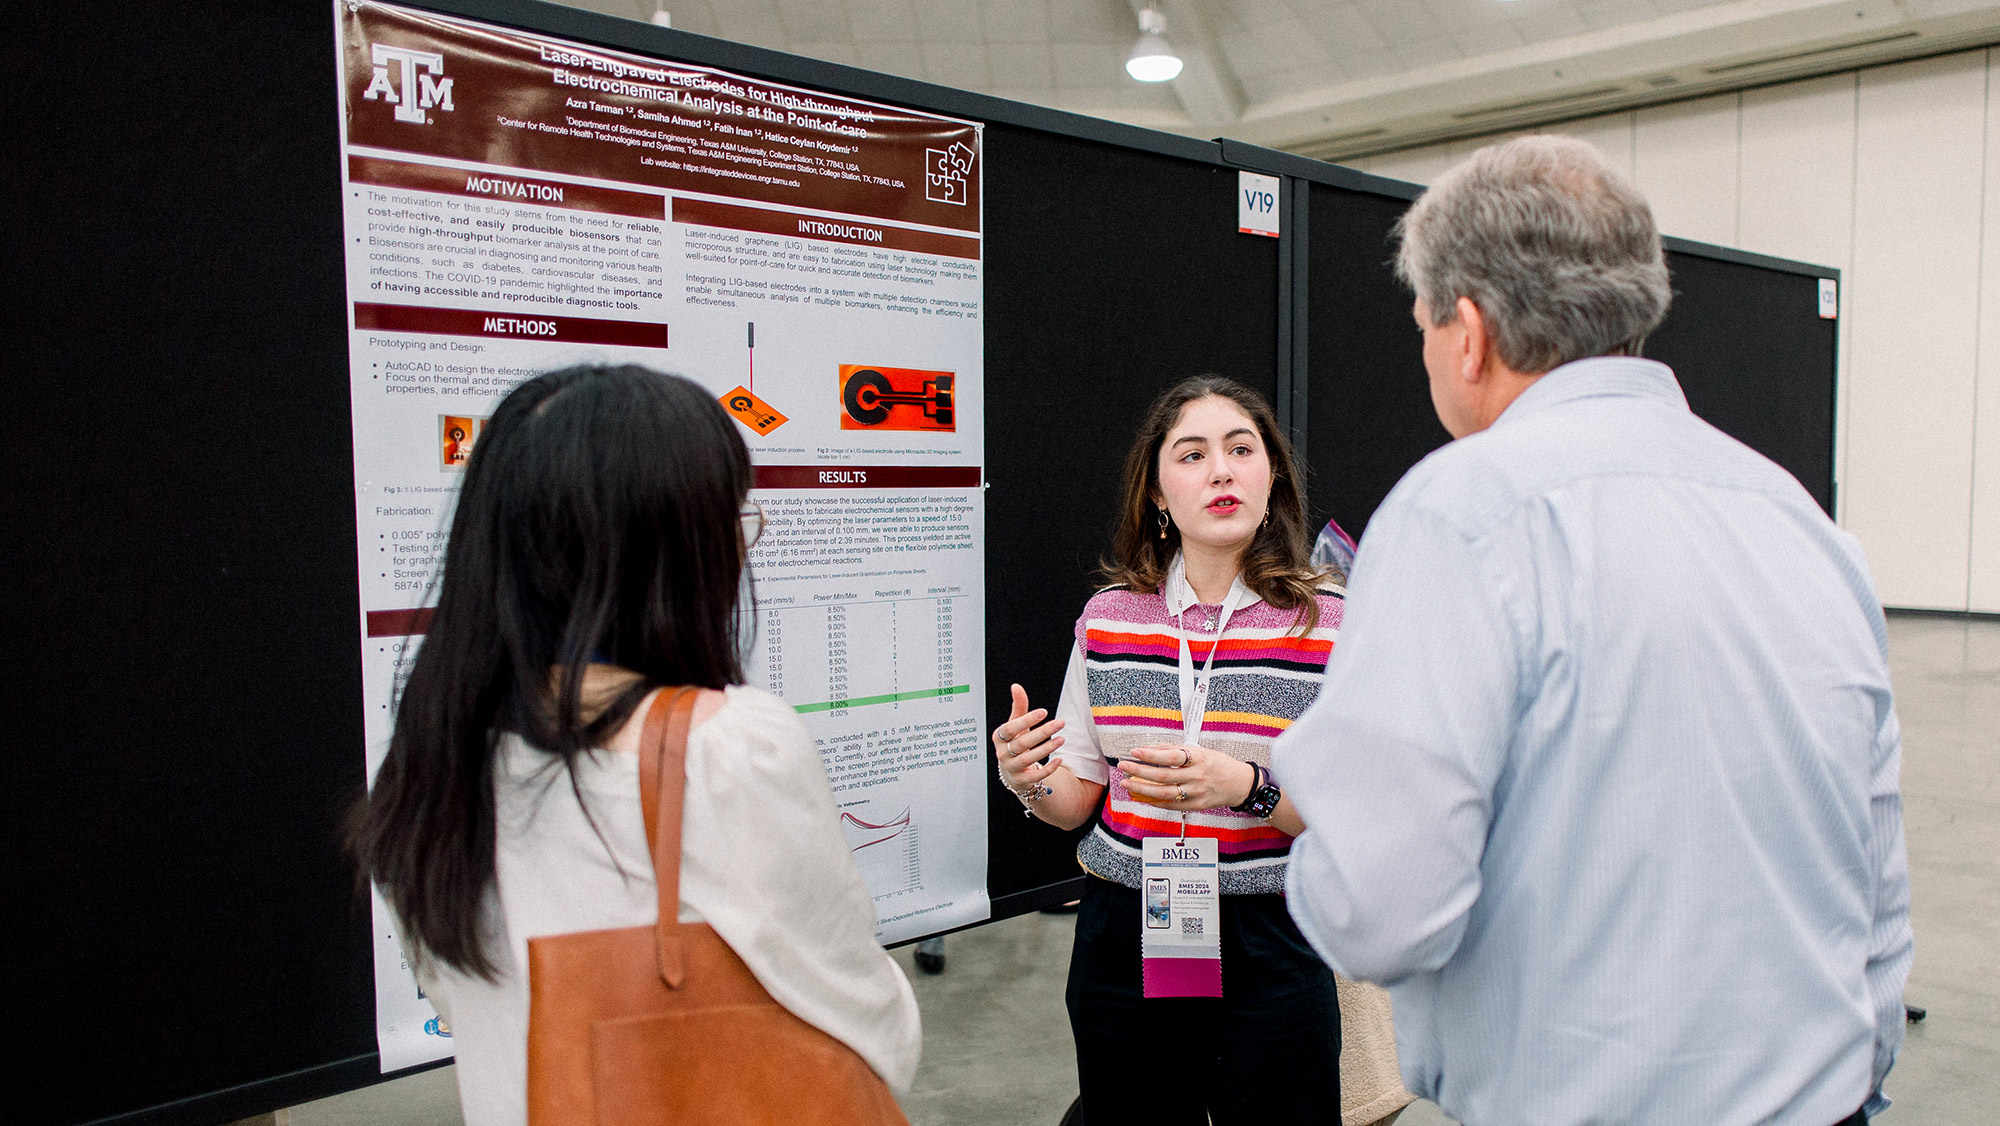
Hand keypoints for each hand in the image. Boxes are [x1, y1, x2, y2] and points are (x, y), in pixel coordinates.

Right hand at [992, 683, 1065, 791]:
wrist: (1011, 769)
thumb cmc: (1015, 741)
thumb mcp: (1015, 724)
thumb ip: (1018, 706)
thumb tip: (1016, 686)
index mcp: (999, 737)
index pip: (1011, 728)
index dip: (1026, 720)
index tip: (1044, 712)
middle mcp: (1003, 753)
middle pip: (1022, 743)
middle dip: (1042, 732)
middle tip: (1060, 723)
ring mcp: (1011, 767)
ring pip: (1029, 759)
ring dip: (1047, 748)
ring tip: (1062, 739)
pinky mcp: (1021, 780)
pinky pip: (1035, 775)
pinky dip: (1048, 768)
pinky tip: (1059, 759)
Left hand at [1117, 744, 1255, 810]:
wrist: (1239, 784)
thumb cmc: (1216, 764)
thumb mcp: (1198, 751)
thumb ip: (1173, 750)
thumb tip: (1148, 749)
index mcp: (1199, 758)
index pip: (1172, 756)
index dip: (1151, 754)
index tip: (1135, 752)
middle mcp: (1198, 776)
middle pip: (1164, 775)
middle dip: (1140, 772)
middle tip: (1124, 767)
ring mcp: (1196, 793)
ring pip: (1164, 793)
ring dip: (1142, 789)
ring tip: (1127, 783)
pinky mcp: (1196, 806)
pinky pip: (1171, 805)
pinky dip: (1154, 801)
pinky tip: (1142, 796)